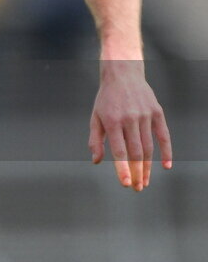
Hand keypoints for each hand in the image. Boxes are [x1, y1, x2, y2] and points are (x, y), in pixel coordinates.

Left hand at [89, 60, 171, 190]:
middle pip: (136, 152)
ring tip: (145, 181)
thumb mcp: (95, 116)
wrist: (122, 73)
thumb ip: (95, 140)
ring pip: (149, 147)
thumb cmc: (107, 98)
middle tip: (137, 188)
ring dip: (148, 167)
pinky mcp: (157, 112)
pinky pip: (164, 136)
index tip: (125, 184)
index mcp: (112, 120)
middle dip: (136, 173)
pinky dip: (167, 152)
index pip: (118, 150)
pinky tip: (166, 166)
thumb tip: (97, 161)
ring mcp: (145, 115)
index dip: (122, 169)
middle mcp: (129, 118)